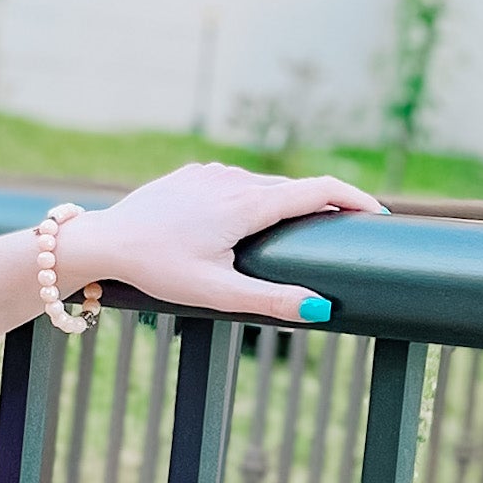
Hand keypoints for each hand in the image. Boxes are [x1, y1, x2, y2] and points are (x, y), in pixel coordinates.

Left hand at [65, 161, 383, 325]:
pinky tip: (253, 220)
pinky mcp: (192, 174)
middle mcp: (233, 179)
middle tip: (349, 230)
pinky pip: (235, 182)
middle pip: (295, 188)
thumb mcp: (215, 291)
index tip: (378, 214)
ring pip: (263, 184)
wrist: (104, 242)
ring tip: (305, 227)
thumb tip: (322, 309)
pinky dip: (253, 198)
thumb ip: (270, 300)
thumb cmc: (156, 268)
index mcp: (247, 203)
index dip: (355, 198)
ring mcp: (211, 173)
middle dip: (324, 205)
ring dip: (285, 202)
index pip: (319, 190)